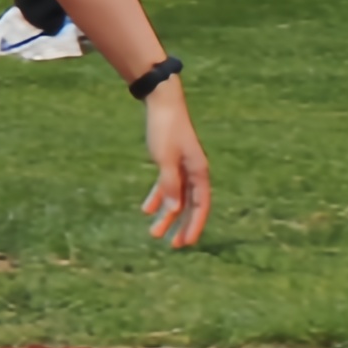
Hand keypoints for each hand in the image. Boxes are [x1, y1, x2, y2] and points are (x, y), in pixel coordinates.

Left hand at [139, 83, 210, 249]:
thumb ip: (169, 186)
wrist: (161, 102)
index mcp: (199, 172)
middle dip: (181, 225)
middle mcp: (194, 171)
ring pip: (177, 197)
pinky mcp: (170, 160)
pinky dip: (158, 197)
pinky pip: (167, 185)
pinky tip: (146, 209)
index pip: (201, 206)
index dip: (194, 226)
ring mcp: (183, 166)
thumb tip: (172, 211)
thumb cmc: (165, 130)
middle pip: (190, 205)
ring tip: (154, 232)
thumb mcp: (165, 160)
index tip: (186, 243)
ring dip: (166, 215)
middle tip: (173, 245)